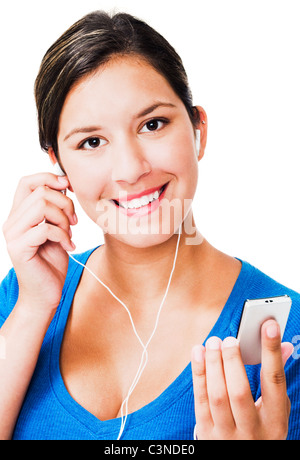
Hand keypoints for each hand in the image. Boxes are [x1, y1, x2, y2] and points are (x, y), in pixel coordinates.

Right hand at [2, 173, 76, 311]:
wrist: (45, 295)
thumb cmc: (51, 263)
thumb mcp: (57, 230)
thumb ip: (56, 210)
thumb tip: (64, 185)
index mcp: (20, 215)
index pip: (27, 182)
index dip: (49, 178)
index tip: (68, 187)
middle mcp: (12, 222)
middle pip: (40, 192)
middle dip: (65, 203)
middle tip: (73, 222)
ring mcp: (13, 235)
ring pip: (41, 206)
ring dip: (63, 219)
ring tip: (69, 234)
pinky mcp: (19, 248)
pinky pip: (45, 228)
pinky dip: (62, 235)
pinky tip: (68, 246)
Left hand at [191, 319, 293, 439]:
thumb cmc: (261, 430)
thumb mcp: (275, 411)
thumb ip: (276, 379)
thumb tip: (285, 345)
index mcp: (275, 422)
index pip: (274, 382)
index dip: (271, 351)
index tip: (269, 325)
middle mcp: (252, 431)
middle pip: (239, 392)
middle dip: (232, 361)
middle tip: (229, 339)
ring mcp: (226, 435)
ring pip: (216, 395)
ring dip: (213, 364)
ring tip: (213, 341)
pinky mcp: (206, 434)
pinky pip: (200, 400)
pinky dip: (198, 373)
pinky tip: (198, 352)